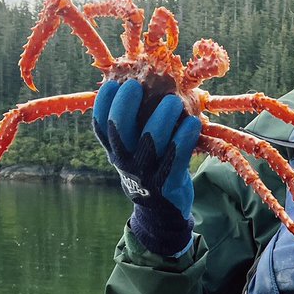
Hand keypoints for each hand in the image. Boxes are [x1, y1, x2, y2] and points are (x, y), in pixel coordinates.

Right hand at [93, 79, 201, 255]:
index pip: (100, 125)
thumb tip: (143, 83)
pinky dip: (185, 136)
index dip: (104, 102)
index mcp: (115, 151)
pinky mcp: (169, 182)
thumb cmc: (149, 168)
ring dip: (163, 115)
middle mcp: (126, 161)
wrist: (162, 211)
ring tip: (174, 101)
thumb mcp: (133, 151)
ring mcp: (146, 172)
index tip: (116, 82)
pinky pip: (177, 156)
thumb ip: (134, 125)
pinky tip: (193, 122)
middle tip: (139, 85)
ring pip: (151, 139)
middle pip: (119, 128)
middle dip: (127, 103)